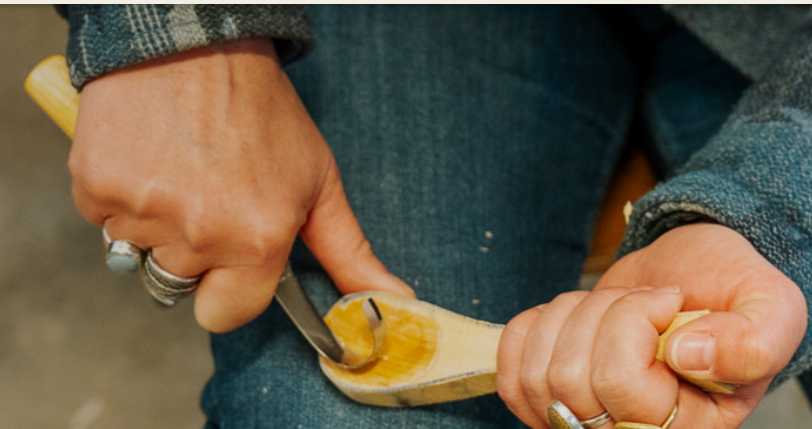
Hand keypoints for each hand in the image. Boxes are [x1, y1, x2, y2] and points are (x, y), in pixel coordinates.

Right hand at [70, 38, 413, 332]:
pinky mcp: (96, 188)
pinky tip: (150, 157)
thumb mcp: (319, 182)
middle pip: (179, 286)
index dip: (228, 291)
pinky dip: (122, 196)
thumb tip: (392, 300)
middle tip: (210, 198)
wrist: (196, 43)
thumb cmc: (262, 112)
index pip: (224, 315)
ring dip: (157, 224)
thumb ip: (349, 252)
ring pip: (139, 254)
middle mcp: (199, 234)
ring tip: (180, 171)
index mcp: (258, 240)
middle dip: (194, 255)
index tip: (232, 263)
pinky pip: (105, 220)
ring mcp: (142, 212)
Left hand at [497, 223, 806, 427]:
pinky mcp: (550, 397)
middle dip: (601, 311)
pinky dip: (531, 328)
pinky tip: (569, 317)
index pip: (618, 384)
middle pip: (570, 378)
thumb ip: (754, 340)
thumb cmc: (728, 289)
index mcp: (691, 425)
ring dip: (569, 315)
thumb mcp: (770, 306)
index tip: (670, 300)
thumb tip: (689, 356)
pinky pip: (511, 372)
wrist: (690, 274)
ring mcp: (586, 419)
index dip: (632, 322)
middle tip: (640, 299)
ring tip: (610, 306)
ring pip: (538, 372)